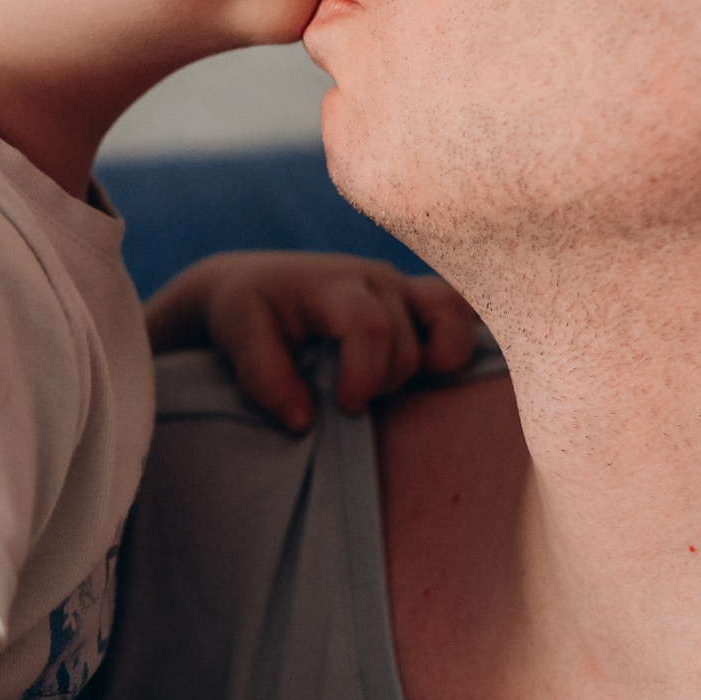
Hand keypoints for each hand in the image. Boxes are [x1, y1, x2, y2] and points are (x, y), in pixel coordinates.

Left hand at [144, 251, 477, 432]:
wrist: (253, 286)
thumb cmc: (246, 312)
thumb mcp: (237, 337)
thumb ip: (264, 378)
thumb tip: (303, 420)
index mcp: (332, 284)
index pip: (370, 327)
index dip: (366, 376)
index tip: (346, 407)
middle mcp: (375, 278)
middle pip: (409, 342)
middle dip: (386, 383)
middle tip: (352, 401)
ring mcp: (402, 286)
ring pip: (453, 314)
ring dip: (435, 362)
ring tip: (396, 385)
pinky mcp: (417, 300)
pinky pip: (463, 307)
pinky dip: (459, 338)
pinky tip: (435, 369)